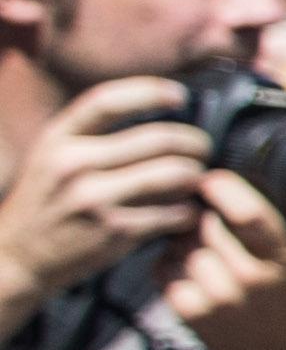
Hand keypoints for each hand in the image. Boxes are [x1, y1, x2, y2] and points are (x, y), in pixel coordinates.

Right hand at [0, 77, 214, 321]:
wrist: (16, 257)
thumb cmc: (45, 203)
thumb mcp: (52, 156)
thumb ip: (92, 134)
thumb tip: (156, 110)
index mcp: (58, 139)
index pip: (109, 100)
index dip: (151, 92)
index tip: (179, 96)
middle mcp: (74, 164)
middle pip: (161, 138)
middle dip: (195, 143)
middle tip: (202, 150)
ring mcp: (94, 198)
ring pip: (176, 174)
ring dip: (198, 176)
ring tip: (198, 179)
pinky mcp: (115, 231)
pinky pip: (176, 212)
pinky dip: (192, 210)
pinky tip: (190, 210)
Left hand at [165, 165, 285, 349]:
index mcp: (285, 260)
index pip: (249, 215)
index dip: (224, 188)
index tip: (213, 178)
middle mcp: (250, 280)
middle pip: (206, 224)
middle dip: (204, 213)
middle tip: (207, 211)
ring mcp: (218, 300)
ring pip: (181, 246)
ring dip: (185, 238)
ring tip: (201, 241)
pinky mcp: (192, 316)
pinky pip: (164, 271)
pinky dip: (170, 262)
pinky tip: (189, 264)